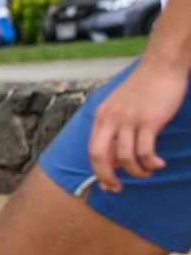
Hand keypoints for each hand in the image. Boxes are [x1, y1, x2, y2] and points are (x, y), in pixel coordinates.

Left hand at [87, 53, 186, 190]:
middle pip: (99, 156)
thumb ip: (114, 131)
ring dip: (137, 171)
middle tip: (119, 188)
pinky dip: (151, 163)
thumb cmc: (144, 89)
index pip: (92, 150)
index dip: (98, 171)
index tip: (108, 184)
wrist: (161, 66)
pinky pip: (145, 151)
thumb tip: (114, 162)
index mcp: (102, 115)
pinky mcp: (148, 120)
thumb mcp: (121, 107)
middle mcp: (111, 117)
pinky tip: (159, 164)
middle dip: (106, 177)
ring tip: (148, 171)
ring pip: (125, 157)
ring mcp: (129, 119)